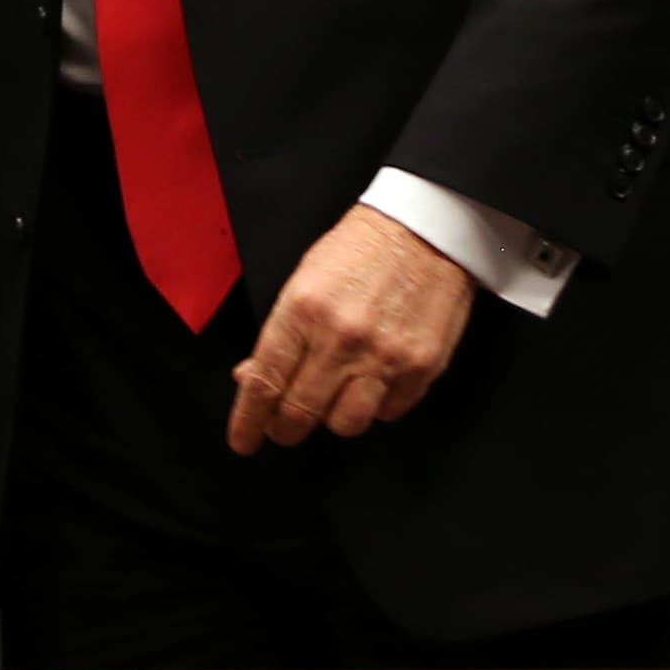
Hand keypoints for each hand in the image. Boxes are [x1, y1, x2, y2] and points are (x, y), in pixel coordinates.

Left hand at [224, 205, 476, 453]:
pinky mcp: (421, 366)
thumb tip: (251, 378)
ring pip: (345, 424)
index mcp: (303, 310)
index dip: (248, 421)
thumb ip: (280, 335)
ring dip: (332, 419)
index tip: (243, 440)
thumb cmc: (361, 250)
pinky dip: (376, 406)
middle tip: (283, 427)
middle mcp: (341, 338)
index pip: (264, 383)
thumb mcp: (304, 281)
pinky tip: (372, 383)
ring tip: (332, 400)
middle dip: (284, 429)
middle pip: (300, 413)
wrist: (426, 229)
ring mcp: (384, 355)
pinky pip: (388, 412)